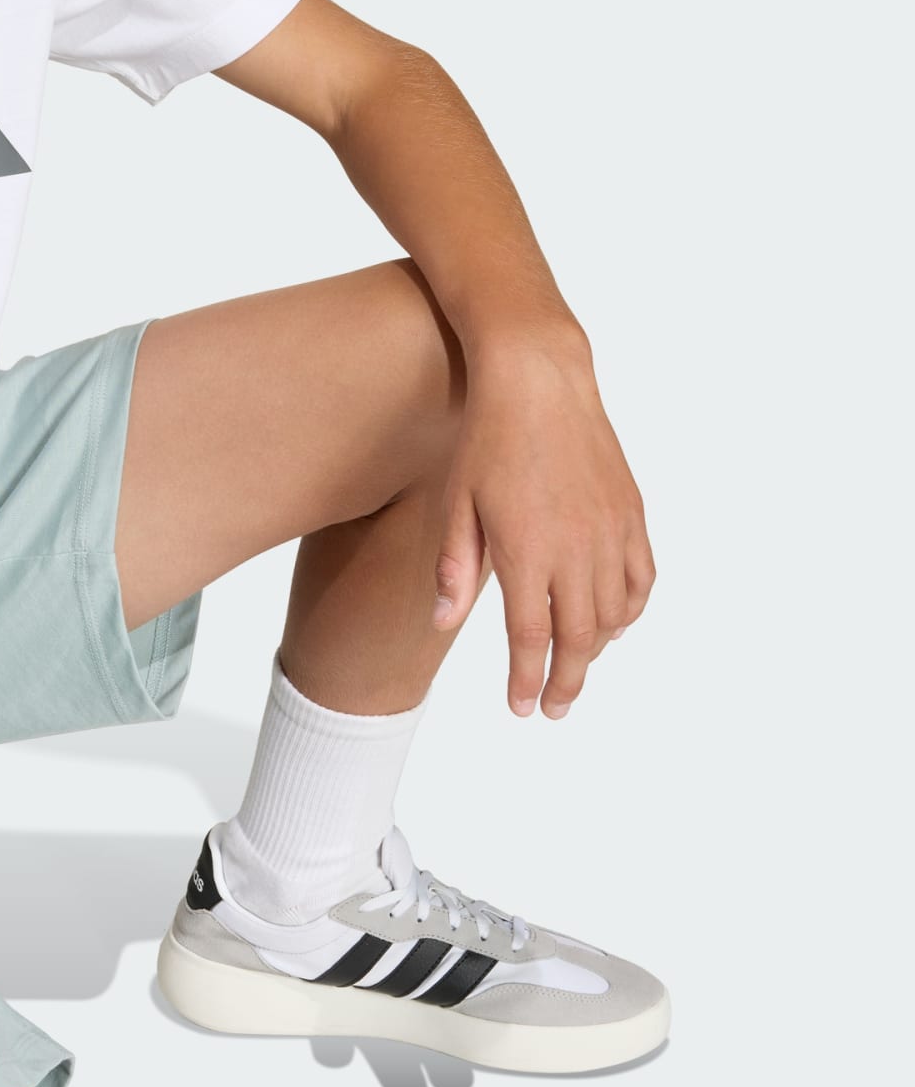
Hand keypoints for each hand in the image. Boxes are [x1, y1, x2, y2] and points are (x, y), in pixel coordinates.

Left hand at [430, 333, 656, 717]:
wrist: (539, 378)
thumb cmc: (487, 437)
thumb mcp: (457, 501)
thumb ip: (454, 567)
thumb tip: (444, 624)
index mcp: (527, 550)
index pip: (531, 638)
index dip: (526, 678)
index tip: (521, 708)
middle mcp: (576, 548)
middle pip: (579, 638)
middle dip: (567, 681)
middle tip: (552, 708)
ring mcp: (610, 531)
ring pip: (615, 614)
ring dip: (598, 649)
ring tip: (575, 666)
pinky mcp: (631, 511)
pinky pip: (641, 577)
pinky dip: (631, 609)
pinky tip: (614, 621)